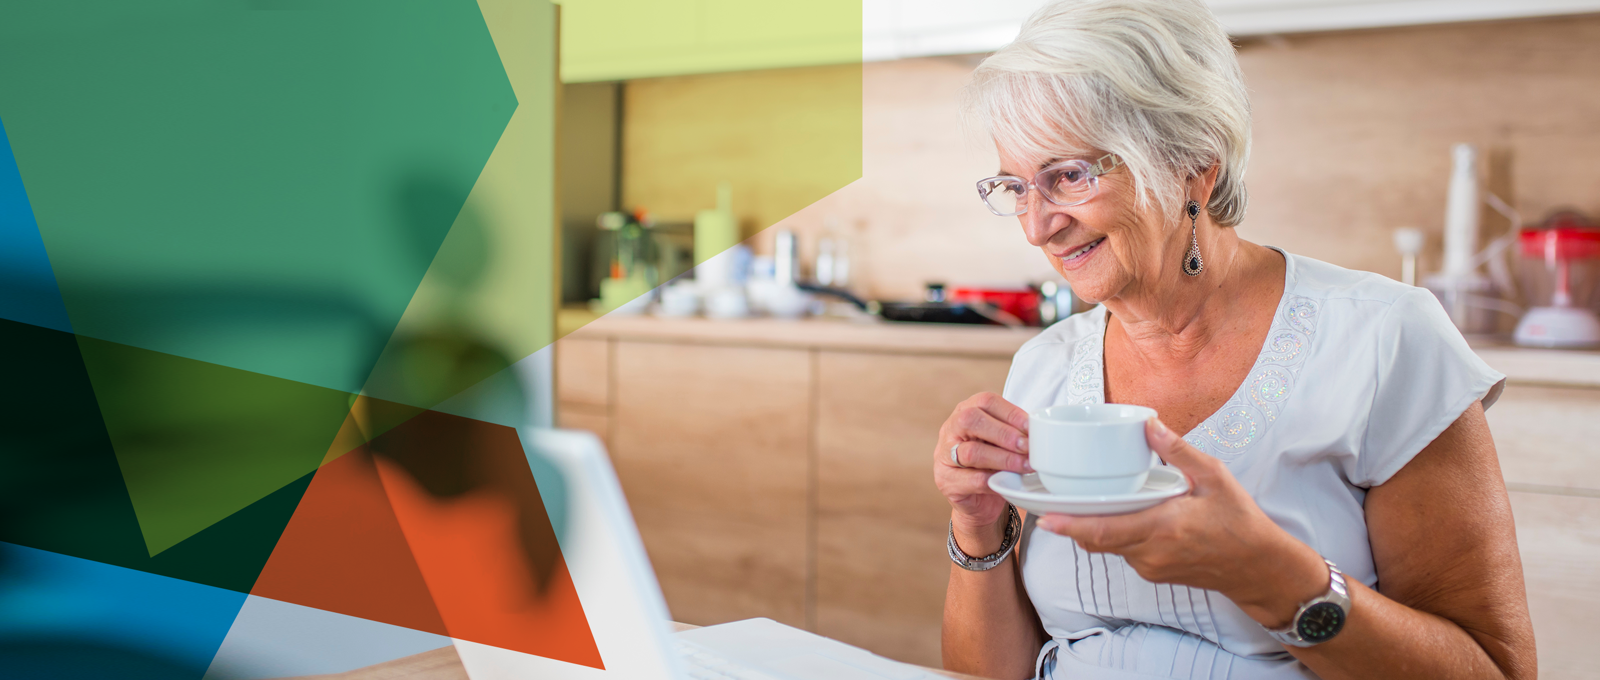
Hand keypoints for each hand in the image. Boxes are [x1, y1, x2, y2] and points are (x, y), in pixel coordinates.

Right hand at [934, 392, 1031, 551]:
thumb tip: (1040, 431)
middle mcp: (951, 429)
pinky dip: (993, 480)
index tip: (1031, 426)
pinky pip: (971, 479)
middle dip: (1004, 433)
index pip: (986, 401)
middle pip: (971, 420)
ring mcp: (944, 455)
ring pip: (971, 452)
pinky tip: (1008, 482)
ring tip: (1025, 465)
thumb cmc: (993, 464)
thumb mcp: (1002, 443)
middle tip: (1027, 446)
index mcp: (966, 411)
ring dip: (1003, 458)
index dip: (1010, 412)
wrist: (978, 500)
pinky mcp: (946, 481)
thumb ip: (1014, 433)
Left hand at [1035, 418, 1327, 626]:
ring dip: (1094, 528)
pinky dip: (1114, 535)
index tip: (1045, 517)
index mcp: (1163, 527)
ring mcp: (1151, 567)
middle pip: (1096, 540)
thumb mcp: (1215, 478)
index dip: (1072, 525)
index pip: (1105, 530)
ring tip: (1079, 504)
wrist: (1258, 568)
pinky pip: (1124, 553)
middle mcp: (1151, 552)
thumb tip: (1149, 425)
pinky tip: (1118, 515)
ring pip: (1109, 547)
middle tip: (1047, 505)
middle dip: (1071, 524)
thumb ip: (1179, 452)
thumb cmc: (1241, 522)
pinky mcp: (1154, 573)